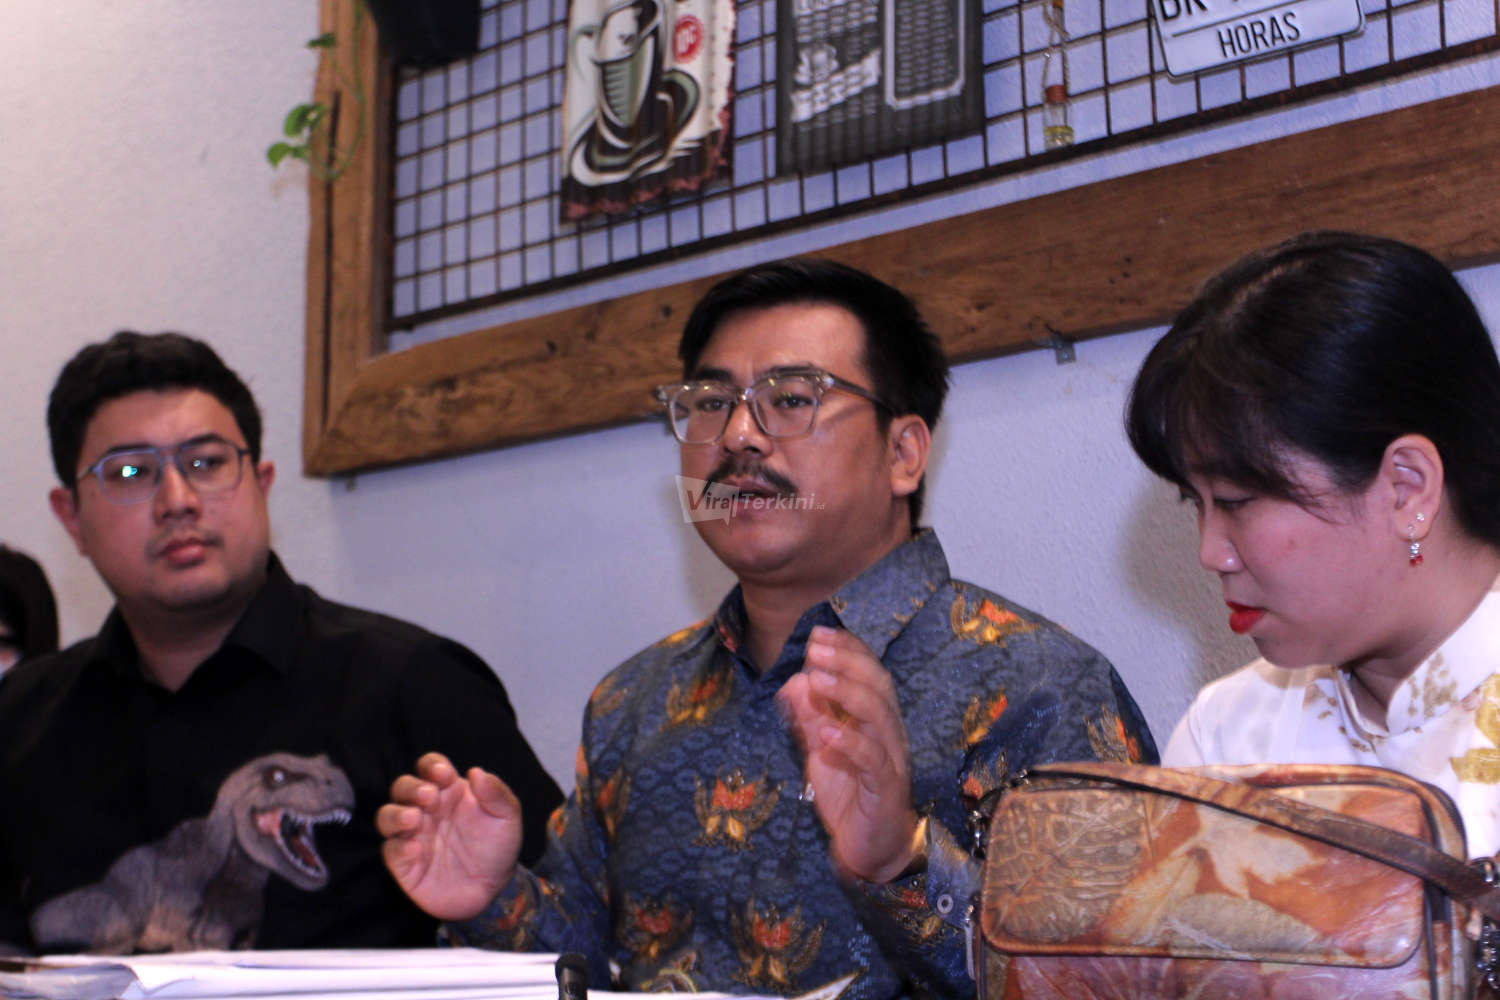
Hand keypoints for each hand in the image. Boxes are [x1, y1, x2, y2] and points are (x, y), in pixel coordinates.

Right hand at [377, 752, 523, 920]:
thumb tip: (476, 772)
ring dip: (396, 814)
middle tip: (428, 796)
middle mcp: (425, 809)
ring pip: (387, 816)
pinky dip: (399, 847)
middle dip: (411, 787)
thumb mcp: (507, 816)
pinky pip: (391, 851)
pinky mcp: (404, 864)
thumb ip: (495, 792)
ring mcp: (412, 835)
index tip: (443, 773)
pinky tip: (416, 849)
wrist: (493, 889)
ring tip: (414, 818)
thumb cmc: (497, 846)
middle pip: (403, 787)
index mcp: (448, 791)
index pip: (430, 767)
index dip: (432, 765)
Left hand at [777, 626, 920, 883]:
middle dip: (847, 662)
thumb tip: (792, 681)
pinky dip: (851, 744)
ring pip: (880, 717)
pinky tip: (827, 733)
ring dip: (848, 694)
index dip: (848, 650)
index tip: (819, 633)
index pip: (869, 674)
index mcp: (875, 720)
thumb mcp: (820, 751)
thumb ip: (809, 717)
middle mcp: (888, 734)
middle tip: (816, 648)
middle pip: (878, 687)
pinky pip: (874, 762)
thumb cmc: (850, 796)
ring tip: (818, 680)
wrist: (871, 851)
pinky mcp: (885, 791)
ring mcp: (891, 761)